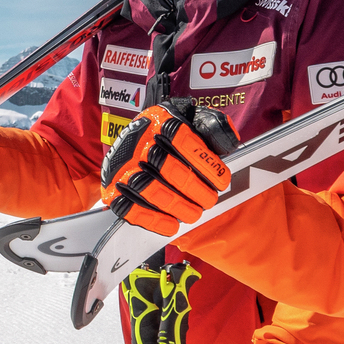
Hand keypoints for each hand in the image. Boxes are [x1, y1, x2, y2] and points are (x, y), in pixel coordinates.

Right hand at [100, 96, 236, 234]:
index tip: (222, 179)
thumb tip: (229, 142)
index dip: (206, 163)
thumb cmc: (168, 132)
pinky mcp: (113, 188)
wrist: (134, 138)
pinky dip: (153, 219)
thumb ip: (212, 125)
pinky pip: (130, 208)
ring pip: (150, 189)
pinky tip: (171, 225)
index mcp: (160, 121)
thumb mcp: (191, 118)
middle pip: (169, 168)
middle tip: (209, 199)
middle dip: (195, 188)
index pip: (184, 140)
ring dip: (177, 205)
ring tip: (194, 213)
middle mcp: (139, 142)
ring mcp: (123, 166)